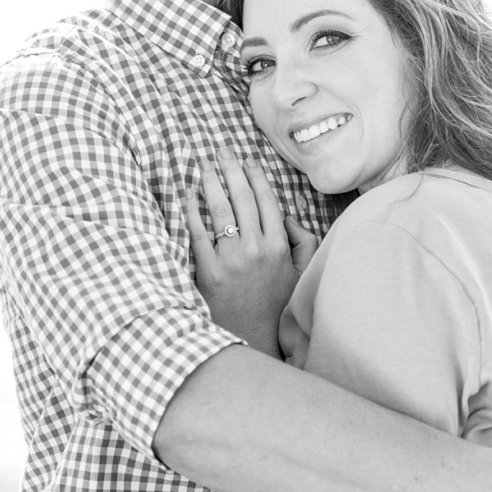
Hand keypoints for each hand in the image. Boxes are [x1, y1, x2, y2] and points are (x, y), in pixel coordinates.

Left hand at [185, 150, 317, 356]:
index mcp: (279, 246)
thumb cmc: (278, 307)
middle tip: (221, 151)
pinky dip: (192, 211)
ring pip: (220, 209)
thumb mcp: (302, 273)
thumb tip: (286, 215)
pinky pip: (198, 234)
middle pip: (242, 197)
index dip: (256, 176)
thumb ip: (303, 240)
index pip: (266, 200)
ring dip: (210, 182)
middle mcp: (256, 248)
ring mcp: (232, 259)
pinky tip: (188, 196)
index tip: (247, 160)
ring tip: (203, 165)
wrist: (254, 340)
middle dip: (231, 169)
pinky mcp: (209, 272)